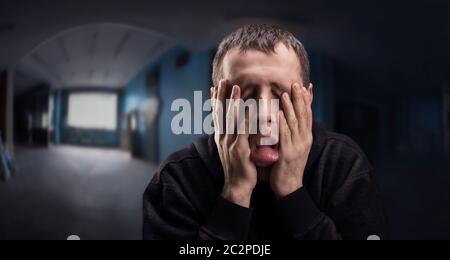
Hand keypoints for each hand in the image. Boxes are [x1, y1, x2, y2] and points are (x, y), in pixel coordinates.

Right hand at [212, 79, 256, 207]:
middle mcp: (223, 138)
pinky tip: (250, 108)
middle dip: (221, 95)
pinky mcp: (240, 149)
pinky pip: (244, 131)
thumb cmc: (237, 167)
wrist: (237, 186)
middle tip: (223, 80)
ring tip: (235, 87)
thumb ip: (231, 136)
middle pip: (221, 113)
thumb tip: (232, 125)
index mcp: (220, 138)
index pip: (216, 115)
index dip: (215, 100)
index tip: (214, 86)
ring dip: (233, 101)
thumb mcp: (230, 149)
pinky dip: (247, 118)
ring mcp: (230, 143)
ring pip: (231, 118)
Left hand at [270, 83, 312, 198]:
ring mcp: (297, 146)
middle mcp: (304, 139)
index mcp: (306, 136)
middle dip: (299, 98)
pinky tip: (278, 115)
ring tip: (286, 94)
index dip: (305, 99)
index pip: (307, 114)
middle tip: (295, 84)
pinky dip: (282, 124)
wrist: (289, 186)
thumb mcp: (294, 145)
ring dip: (290, 108)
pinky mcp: (288, 153)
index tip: (302, 85)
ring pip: (294, 123)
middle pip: (303, 115)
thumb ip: (293, 131)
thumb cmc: (288, 164)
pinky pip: (285, 136)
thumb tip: (290, 117)